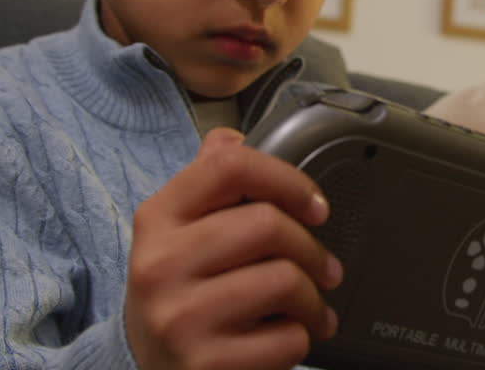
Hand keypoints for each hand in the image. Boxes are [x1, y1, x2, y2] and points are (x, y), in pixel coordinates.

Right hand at [124, 128, 342, 369]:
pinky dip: (300, 339)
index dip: (286, 178)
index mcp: (159, 219)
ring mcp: (179, 317)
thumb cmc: (178, 296)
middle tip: (325, 268)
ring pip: (285, 281)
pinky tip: (286, 339)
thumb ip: (207, 186)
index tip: (315, 205)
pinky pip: (286, 339)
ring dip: (314, 299)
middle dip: (312, 249)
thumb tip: (232, 137)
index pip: (228, 165)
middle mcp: (161, 264)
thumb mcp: (177, 236)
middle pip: (267, 224)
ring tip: (312, 309)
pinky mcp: (204, 364)